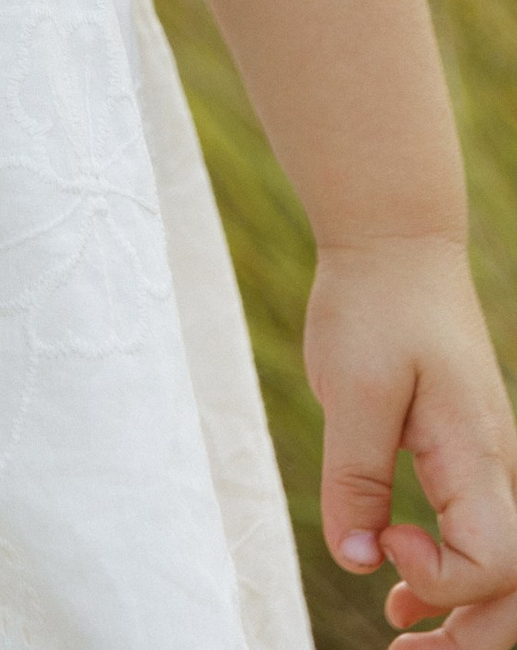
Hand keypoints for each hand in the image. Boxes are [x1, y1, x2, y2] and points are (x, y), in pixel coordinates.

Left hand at [308, 235, 516, 642]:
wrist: (396, 243)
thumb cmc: (376, 304)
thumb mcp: (351, 386)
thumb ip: (355, 476)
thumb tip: (357, 560)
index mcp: (478, 455)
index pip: (495, 564)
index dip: (441, 579)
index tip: (387, 539)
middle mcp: (498, 470)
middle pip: (516, 590)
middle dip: (471, 640)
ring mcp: (486, 466)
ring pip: (504, 573)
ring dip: (464, 623)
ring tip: (404, 647)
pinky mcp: (463, 458)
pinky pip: (478, 539)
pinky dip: (449, 583)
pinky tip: (400, 602)